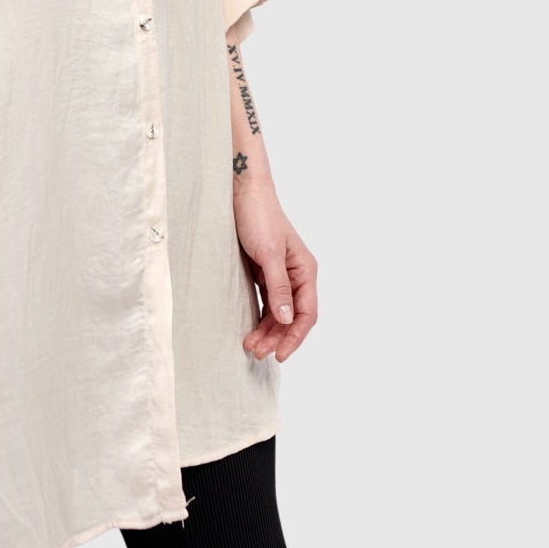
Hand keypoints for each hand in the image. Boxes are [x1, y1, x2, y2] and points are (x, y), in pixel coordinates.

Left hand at [233, 188, 316, 362]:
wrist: (241, 192)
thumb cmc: (258, 216)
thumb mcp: (269, 253)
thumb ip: (279, 287)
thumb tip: (288, 319)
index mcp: (305, 270)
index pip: (307, 313)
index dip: (295, 337)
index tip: (280, 355)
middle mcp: (296, 275)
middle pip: (292, 317)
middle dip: (277, 338)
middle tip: (256, 353)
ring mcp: (280, 275)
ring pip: (278, 313)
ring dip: (267, 331)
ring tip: (250, 347)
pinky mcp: (264, 272)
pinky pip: (266, 303)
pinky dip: (260, 318)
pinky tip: (251, 329)